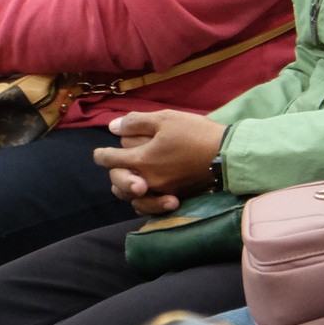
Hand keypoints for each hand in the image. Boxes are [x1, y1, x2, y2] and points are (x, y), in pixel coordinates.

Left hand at [94, 110, 225, 209]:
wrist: (225, 154)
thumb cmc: (194, 133)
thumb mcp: (165, 119)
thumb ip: (136, 123)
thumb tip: (112, 127)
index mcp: (141, 159)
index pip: (110, 159)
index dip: (101, 155)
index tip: (98, 153)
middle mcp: (146, 180)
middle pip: (116, 180)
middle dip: (113, 170)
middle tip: (116, 161)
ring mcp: (159, 192)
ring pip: (130, 197)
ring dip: (125, 187)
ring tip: (130, 177)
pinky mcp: (173, 197)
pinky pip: (148, 206)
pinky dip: (143, 199)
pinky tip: (146, 190)